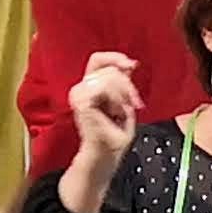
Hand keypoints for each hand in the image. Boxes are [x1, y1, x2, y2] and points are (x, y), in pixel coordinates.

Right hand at [70, 52, 141, 175]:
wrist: (106, 155)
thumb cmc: (113, 135)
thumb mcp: (125, 102)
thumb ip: (123, 82)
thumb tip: (130, 63)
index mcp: (90, 86)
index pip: (98, 60)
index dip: (115, 58)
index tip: (132, 65)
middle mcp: (82, 88)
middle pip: (109, 69)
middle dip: (127, 85)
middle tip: (133, 103)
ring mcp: (79, 94)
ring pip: (108, 77)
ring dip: (123, 94)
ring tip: (121, 111)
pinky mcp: (80, 101)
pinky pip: (104, 87)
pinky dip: (117, 100)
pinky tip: (116, 113)